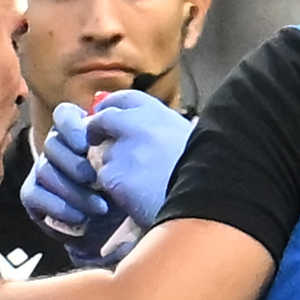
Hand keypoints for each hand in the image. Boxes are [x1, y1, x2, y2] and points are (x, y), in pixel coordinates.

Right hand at [21, 114, 115, 251]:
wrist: (120, 229)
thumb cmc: (127, 191)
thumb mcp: (130, 166)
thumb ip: (119, 143)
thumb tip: (109, 123)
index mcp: (78, 133)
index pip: (64, 115)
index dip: (70, 126)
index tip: (84, 144)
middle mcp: (57, 149)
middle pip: (52, 144)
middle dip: (73, 164)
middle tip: (93, 179)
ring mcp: (43, 172)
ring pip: (44, 170)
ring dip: (73, 191)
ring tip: (99, 208)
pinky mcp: (33, 196)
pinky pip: (34, 194)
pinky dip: (58, 207)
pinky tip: (80, 219)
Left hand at [80, 86, 189, 235]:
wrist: (204, 201)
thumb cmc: (204, 173)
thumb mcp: (189, 138)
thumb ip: (162, 129)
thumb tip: (143, 128)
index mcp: (158, 113)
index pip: (125, 98)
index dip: (111, 105)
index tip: (105, 111)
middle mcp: (137, 125)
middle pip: (103, 120)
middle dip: (96, 129)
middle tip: (95, 140)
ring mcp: (123, 150)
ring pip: (103, 154)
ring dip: (112, 165)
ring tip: (136, 181)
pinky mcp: (114, 175)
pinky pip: (105, 179)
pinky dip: (114, 188)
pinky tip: (135, 196)